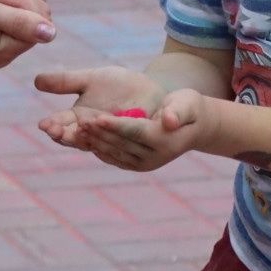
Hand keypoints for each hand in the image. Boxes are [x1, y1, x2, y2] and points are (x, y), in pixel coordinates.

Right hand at [34, 65, 165, 148]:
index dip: (53, 127)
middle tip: (55, 131)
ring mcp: (110, 139)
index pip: (61, 127)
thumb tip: (36, 81)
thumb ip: (65, 81)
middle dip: (64, 135)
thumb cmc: (117, 85)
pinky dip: (112, 138)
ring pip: (96, 143)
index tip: (44, 124)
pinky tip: (104, 132)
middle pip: (75, 139)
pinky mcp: (130, 140)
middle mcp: (92, 134)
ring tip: (78, 128)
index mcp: (79, 120)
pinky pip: (120, 141)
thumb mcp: (89, 80)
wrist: (148, 89)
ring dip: (86, 137)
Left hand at [76, 87, 207, 171]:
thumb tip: (169, 121)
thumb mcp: (187, 104)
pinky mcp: (138, 166)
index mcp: (164, 141)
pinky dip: (100, 150)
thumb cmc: (187, 108)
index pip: (134, 132)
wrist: (192, 127)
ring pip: (115, 152)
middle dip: (99, 133)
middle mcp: (154, 158)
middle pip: (121, 144)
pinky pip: (115, 159)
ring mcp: (146, 164)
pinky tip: (85, 141)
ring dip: (95, 142)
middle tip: (80, 121)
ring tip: (77, 130)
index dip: (115, 126)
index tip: (96, 118)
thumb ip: (177, 111)